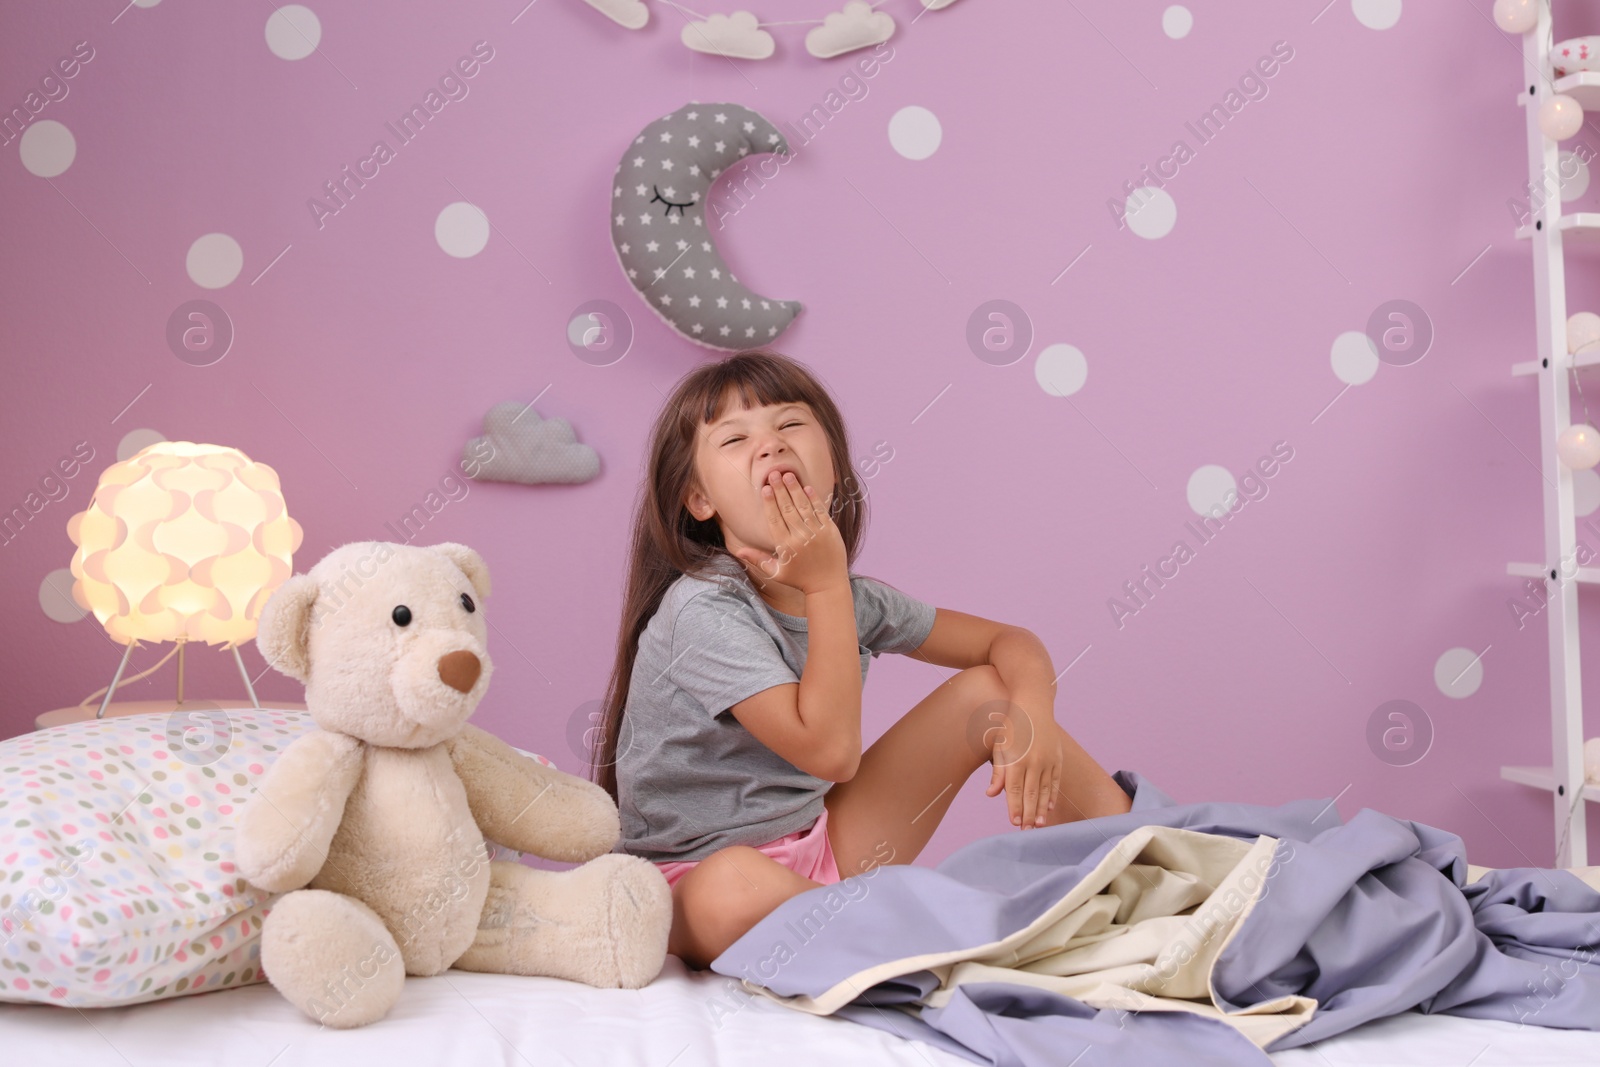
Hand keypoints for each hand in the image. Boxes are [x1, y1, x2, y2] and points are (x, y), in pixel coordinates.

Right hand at [731, 470, 847, 596]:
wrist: (828, 585)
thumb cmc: (800, 579)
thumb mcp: (776, 572)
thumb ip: (758, 559)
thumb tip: (738, 552)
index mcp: (786, 547)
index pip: (775, 520)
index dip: (769, 503)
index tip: (765, 489)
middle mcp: (800, 538)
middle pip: (788, 509)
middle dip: (780, 490)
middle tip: (773, 474)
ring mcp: (817, 533)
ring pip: (803, 507)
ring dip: (795, 489)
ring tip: (788, 475)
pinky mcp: (830, 531)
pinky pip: (820, 511)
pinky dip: (813, 498)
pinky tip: (806, 487)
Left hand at [983, 693, 1063, 829]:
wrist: (1033, 706)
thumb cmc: (1011, 727)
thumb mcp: (999, 746)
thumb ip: (997, 772)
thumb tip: (992, 794)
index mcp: (1016, 759)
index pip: (1015, 790)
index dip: (1015, 808)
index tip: (1014, 823)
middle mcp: (1033, 761)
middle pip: (1030, 794)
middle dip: (1028, 815)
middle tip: (1027, 831)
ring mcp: (1047, 760)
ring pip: (1044, 790)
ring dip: (1041, 809)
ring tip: (1039, 825)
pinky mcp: (1057, 758)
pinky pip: (1055, 781)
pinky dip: (1052, 795)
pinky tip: (1049, 807)